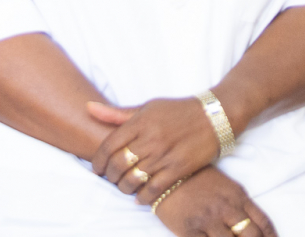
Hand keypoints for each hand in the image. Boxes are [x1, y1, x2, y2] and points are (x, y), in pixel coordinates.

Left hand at [88, 97, 219, 203]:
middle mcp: (151, 138)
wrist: (215, 115)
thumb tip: (89, 108)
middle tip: (110, 178)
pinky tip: (140, 197)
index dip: (98, 161)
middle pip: (118, 164)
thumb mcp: (148, 107)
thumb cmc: (178, 111)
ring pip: (133, 179)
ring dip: (124, 187)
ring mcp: (165, 154)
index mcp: (141, 121)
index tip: (97, 168)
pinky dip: (143, 197)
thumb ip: (118, 114)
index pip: (109, 145)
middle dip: (109, 175)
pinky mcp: (179, 168)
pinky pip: (154, 189)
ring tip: (124, 187)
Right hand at [154, 167, 277, 236]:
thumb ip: (240, 204)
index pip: (262, 222)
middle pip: (251, 236)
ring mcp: (207, 220)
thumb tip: (252, 225)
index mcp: (237, 196)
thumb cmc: (197, 178)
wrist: (165, 174)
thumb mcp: (225, 186)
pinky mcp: (189, 231)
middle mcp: (226, 209)